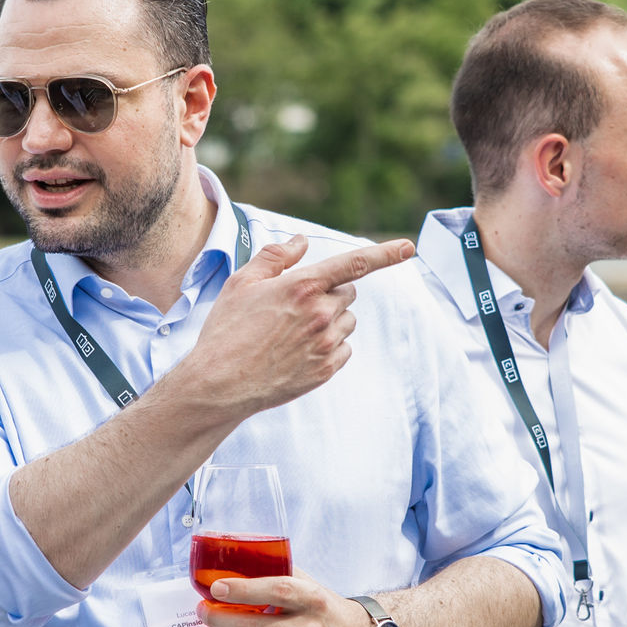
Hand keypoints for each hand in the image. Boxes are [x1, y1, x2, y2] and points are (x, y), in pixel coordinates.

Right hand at [184, 235, 414, 419]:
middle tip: (297, 306)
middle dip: (330, 294)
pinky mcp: (325, 370)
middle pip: (349, 293)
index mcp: (302, 286)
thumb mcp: (242, 284)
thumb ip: (275, 257)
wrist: (218, 384)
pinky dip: (330, 346)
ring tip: (294, 333)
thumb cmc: (225, 331)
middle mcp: (320, 313)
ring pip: (348, 322)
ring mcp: (325, 344)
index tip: (408, 247)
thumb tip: (302, 241)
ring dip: (331, 321)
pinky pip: (345, 350)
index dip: (385, 253)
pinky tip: (299, 352)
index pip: (354, 263)